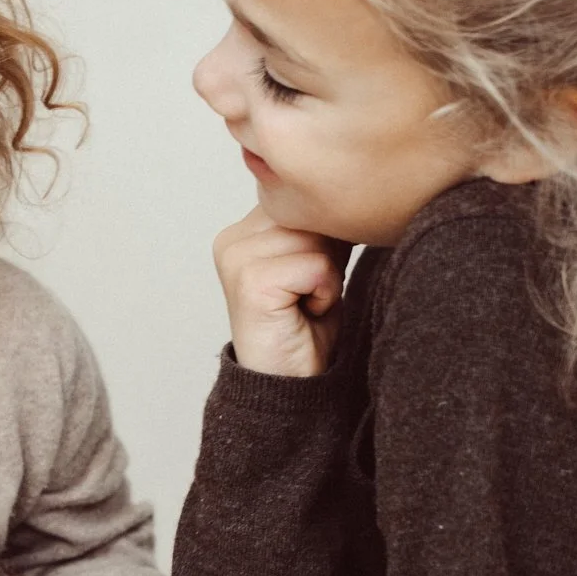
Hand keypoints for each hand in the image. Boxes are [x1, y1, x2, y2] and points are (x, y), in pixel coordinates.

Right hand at [213, 204, 345, 376]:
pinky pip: (317, 265)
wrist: (290, 382)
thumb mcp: (314, 259)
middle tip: (306, 294)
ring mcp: (236, 259)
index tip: (307, 279)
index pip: (305, 202)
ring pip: (316, 239)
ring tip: (305, 303)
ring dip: (326, 276)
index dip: (324, 239)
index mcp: (243, 229)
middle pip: (311, 216)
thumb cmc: (305, 326)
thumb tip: (344, 193)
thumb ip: (315, 224)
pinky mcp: (250, 281)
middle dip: (326, 256)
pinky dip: (325, 291)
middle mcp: (232, 239)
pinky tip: (304, 311)